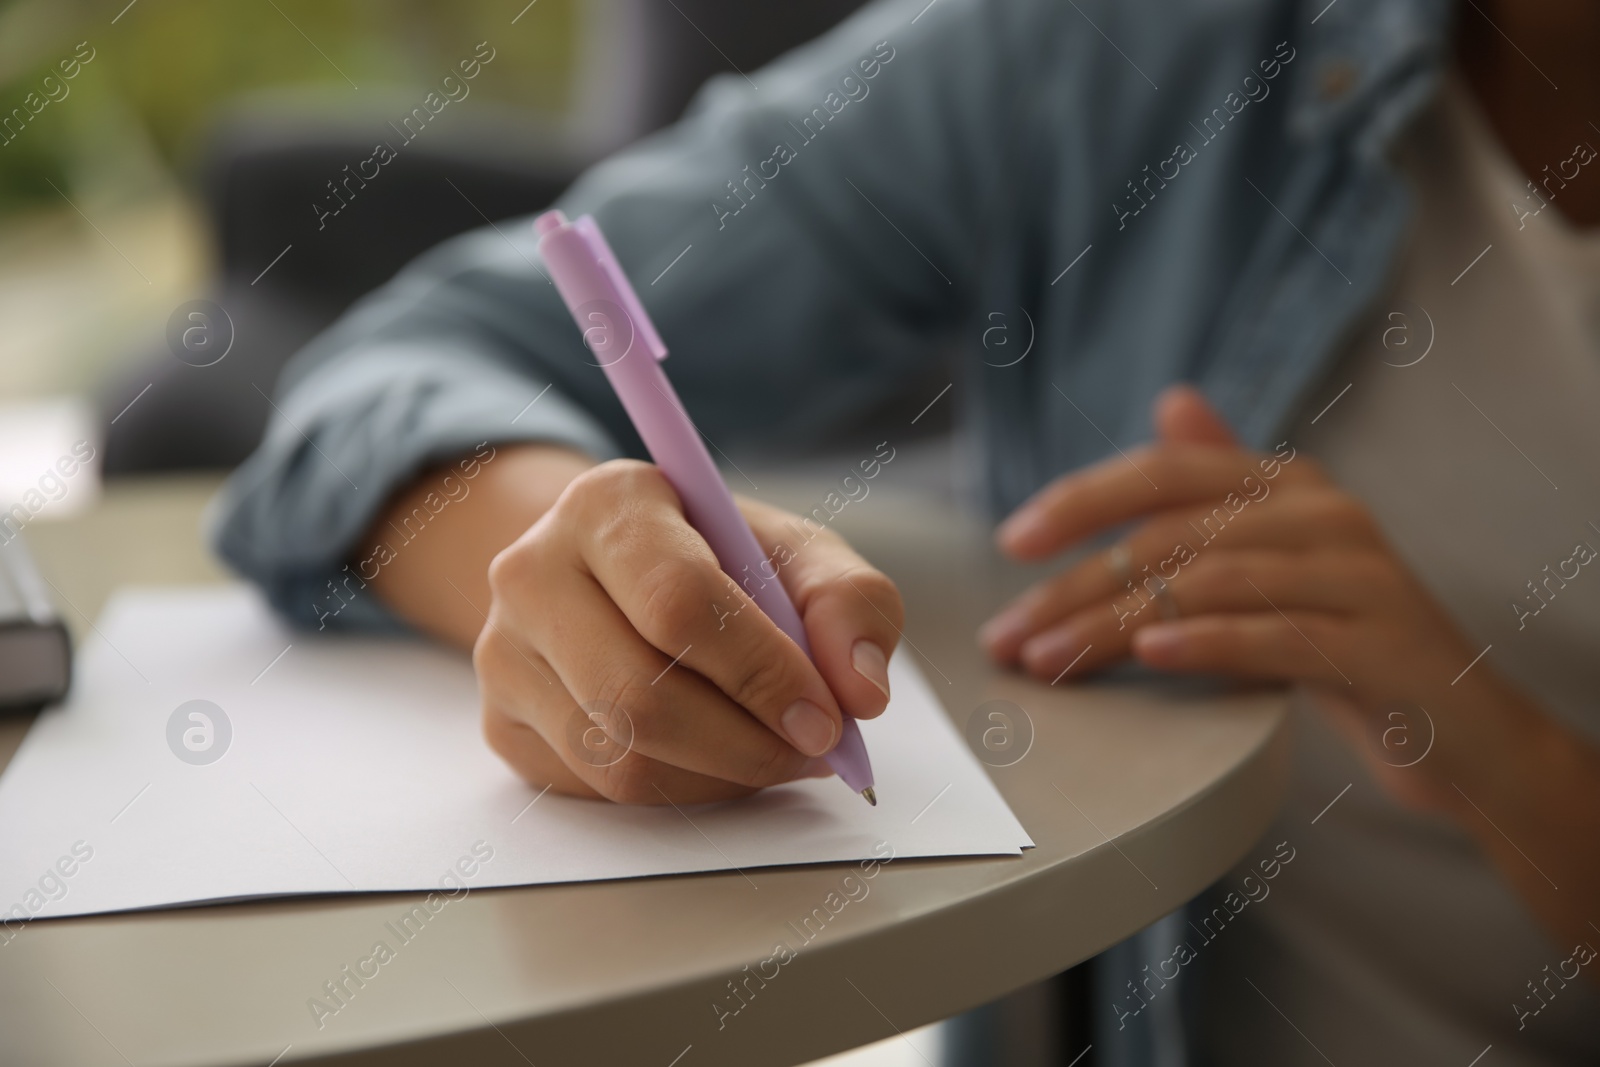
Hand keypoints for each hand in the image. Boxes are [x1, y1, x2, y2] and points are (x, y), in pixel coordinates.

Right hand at [474, 459, 901, 803]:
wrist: (616, 574)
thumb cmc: (717, 560)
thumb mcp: (796, 553)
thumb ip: (850, 601)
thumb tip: (862, 690)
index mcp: (608, 504)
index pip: (678, 603)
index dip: (762, 672)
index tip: (827, 717)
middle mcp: (533, 572)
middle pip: (638, 696)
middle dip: (747, 743)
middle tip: (813, 751)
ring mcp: (503, 652)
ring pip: (620, 758)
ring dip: (722, 776)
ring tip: (775, 750)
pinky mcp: (503, 722)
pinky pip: (600, 791)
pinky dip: (682, 792)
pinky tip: (717, 757)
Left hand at [978, 386, 1522, 812]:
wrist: (1462, 732)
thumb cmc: (1346, 643)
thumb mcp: (1279, 560)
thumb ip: (1219, 491)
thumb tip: (1170, 399)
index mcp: (1287, 483)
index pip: (1163, 473)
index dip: (1081, 500)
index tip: (1010, 542)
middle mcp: (1324, 512)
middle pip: (1169, 535)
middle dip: (1074, 587)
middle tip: (1008, 636)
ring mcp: (1358, 574)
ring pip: (1206, 585)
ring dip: (1112, 627)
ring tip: (1048, 662)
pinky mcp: (1379, 642)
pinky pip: (1274, 634)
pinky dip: (1204, 643)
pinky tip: (1148, 657)